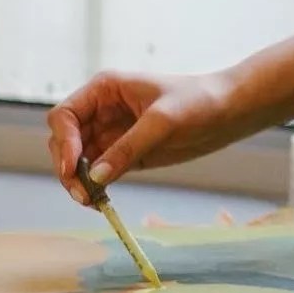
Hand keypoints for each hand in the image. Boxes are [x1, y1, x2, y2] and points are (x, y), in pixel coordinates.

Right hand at [46, 72, 237, 201]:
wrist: (229, 111)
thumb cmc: (198, 101)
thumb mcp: (162, 122)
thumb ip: (128, 148)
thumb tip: (96, 177)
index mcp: (104, 90)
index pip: (65, 116)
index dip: (64, 142)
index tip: (74, 168)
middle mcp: (101, 111)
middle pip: (65, 141)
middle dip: (68, 167)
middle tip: (83, 194)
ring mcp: (112, 134)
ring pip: (79, 161)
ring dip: (79, 182)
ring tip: (92, 202)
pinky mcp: (125, 154)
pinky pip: (99, 173)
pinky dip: (95, 187)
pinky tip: (101, 201)